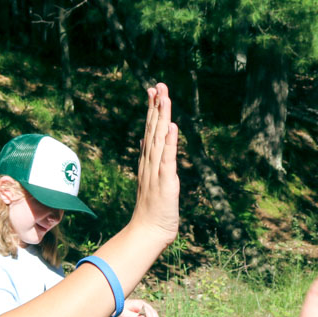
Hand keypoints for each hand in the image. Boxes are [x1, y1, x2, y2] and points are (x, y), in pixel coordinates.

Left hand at [117, 299, 160, 316]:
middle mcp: (143, 304)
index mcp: (139, 304)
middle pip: (152, 312)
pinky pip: (151, 315)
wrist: (116, 307)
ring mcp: (144, 307)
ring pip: (153, 314)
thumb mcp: (126, 315)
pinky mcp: (144, 311)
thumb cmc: (121, 311)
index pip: (148, 312)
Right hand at [129, 83, 179, 245]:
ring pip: (159, 139)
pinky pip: (168, 159)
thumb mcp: (152, 180)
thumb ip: (149, 159)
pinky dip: (170, 143)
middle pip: (153, 129)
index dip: (152, 109)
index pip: (150, 130)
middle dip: (156, 106)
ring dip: (162, 118)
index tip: (153, 90)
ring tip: (164, 97)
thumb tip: (145, 138)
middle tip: (158, 84)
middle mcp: (150, 162)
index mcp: (148, 161)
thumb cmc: (152, 210)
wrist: (148, 232)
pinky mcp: (166, 181)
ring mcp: (156, 171)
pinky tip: (172, 127)